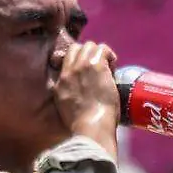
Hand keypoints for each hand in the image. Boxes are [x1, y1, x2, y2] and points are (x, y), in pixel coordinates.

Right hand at [53, 41, 119, 159]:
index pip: (65, 59)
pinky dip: (109, 55)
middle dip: (89, 54)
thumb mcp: (66, 109)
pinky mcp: (96, 66)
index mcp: (59, 84)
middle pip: (76, 48)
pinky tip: (113, 66)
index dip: (78, 61)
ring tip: (107, 67)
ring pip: (90, 46)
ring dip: (100, 54)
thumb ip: (69, 95)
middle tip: (99, 68)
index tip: (88, 71)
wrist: (90, 127)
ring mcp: (81, 67)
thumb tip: (80, 93)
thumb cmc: (83, 125)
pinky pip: (103, 49)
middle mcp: (68, 72)